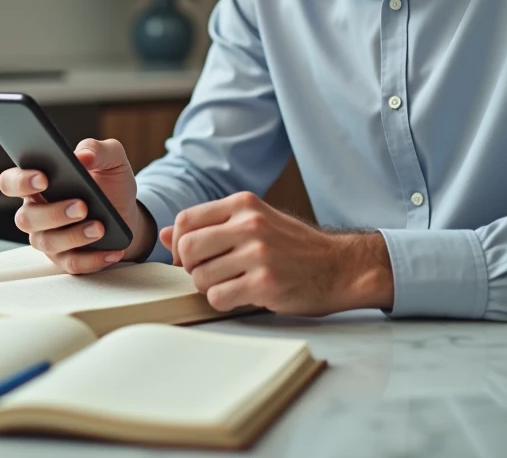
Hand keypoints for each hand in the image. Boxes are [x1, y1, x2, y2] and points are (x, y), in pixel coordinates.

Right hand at [0, 138, 154, 273]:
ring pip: (47, 242)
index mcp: (37, 184)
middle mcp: (36, 213)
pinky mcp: (66, 259)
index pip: (10, 182)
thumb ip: (97, 149)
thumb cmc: (111, 183)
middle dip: (53, 213)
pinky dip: (93, 259)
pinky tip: (111, 250)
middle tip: (82, 205)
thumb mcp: (112, 159)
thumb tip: (83, 156)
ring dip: (74, 235)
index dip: (20, 182)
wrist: (128, 213)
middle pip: (26, 218)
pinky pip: (72, 264)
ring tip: (100, 226)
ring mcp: (49, 238)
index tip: (43, 178)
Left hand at [160, 191, 393, 315]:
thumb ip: (212, 226)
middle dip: (190, 268)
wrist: (341, 266)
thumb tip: (164, 235)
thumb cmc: (295, 247)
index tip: (188, 259)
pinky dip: (224, 302)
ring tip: (232, 284)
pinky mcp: (265, 283)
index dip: (179, 244)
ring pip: (201, 277)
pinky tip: (243, 295)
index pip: (186, 220)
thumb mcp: (255, 223)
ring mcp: (258, 253)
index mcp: (244, 204)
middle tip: (207, 275)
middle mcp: (250, 224)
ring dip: (209, 288)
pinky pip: (219, 297)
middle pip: (188, 248)